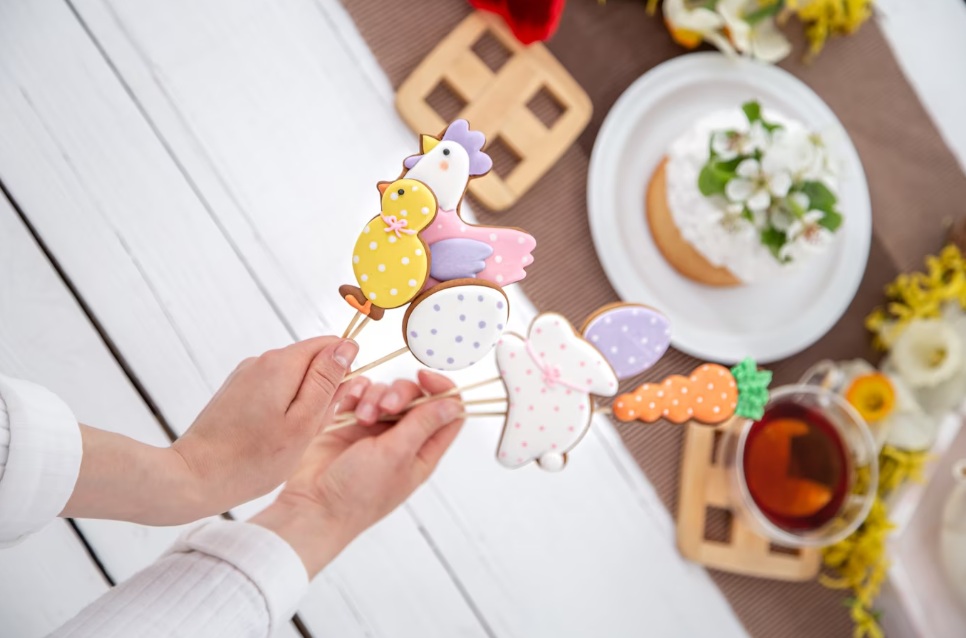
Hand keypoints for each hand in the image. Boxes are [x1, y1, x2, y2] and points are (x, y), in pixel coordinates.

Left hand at [167, 336, 359, 519]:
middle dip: (321, 392)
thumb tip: (346, 346)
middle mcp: (262, 361)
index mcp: (281, 364)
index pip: (330, 345)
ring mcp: (246, 375)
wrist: (195, 476)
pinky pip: (274, 390)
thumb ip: (326, 381)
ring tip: (288, 439)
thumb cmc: (252, 459)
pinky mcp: (237, 390)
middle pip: (311, 363)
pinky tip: (272, 437)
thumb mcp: (303, 423)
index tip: (334, 405)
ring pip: (294, 379)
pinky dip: (282, 410)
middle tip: (308, 430)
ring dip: (302, 404)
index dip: (342, 372)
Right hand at [249, 370, 463, 576]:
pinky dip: (355, 393)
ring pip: (386, 392)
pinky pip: (359, 394)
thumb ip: (423, 424)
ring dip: (373, 398)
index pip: (448, 412)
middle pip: (415, 396)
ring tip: (360, 419)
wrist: (313, 503)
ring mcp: (376, 430)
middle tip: (385, 407)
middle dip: (400, 393)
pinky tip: (348, 406)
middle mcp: (403, 439)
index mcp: (423, 451)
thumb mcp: (397, 455)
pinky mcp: (350, 422)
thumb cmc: (357, 493)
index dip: (442, 390)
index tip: (424, 377)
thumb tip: (454, 405)